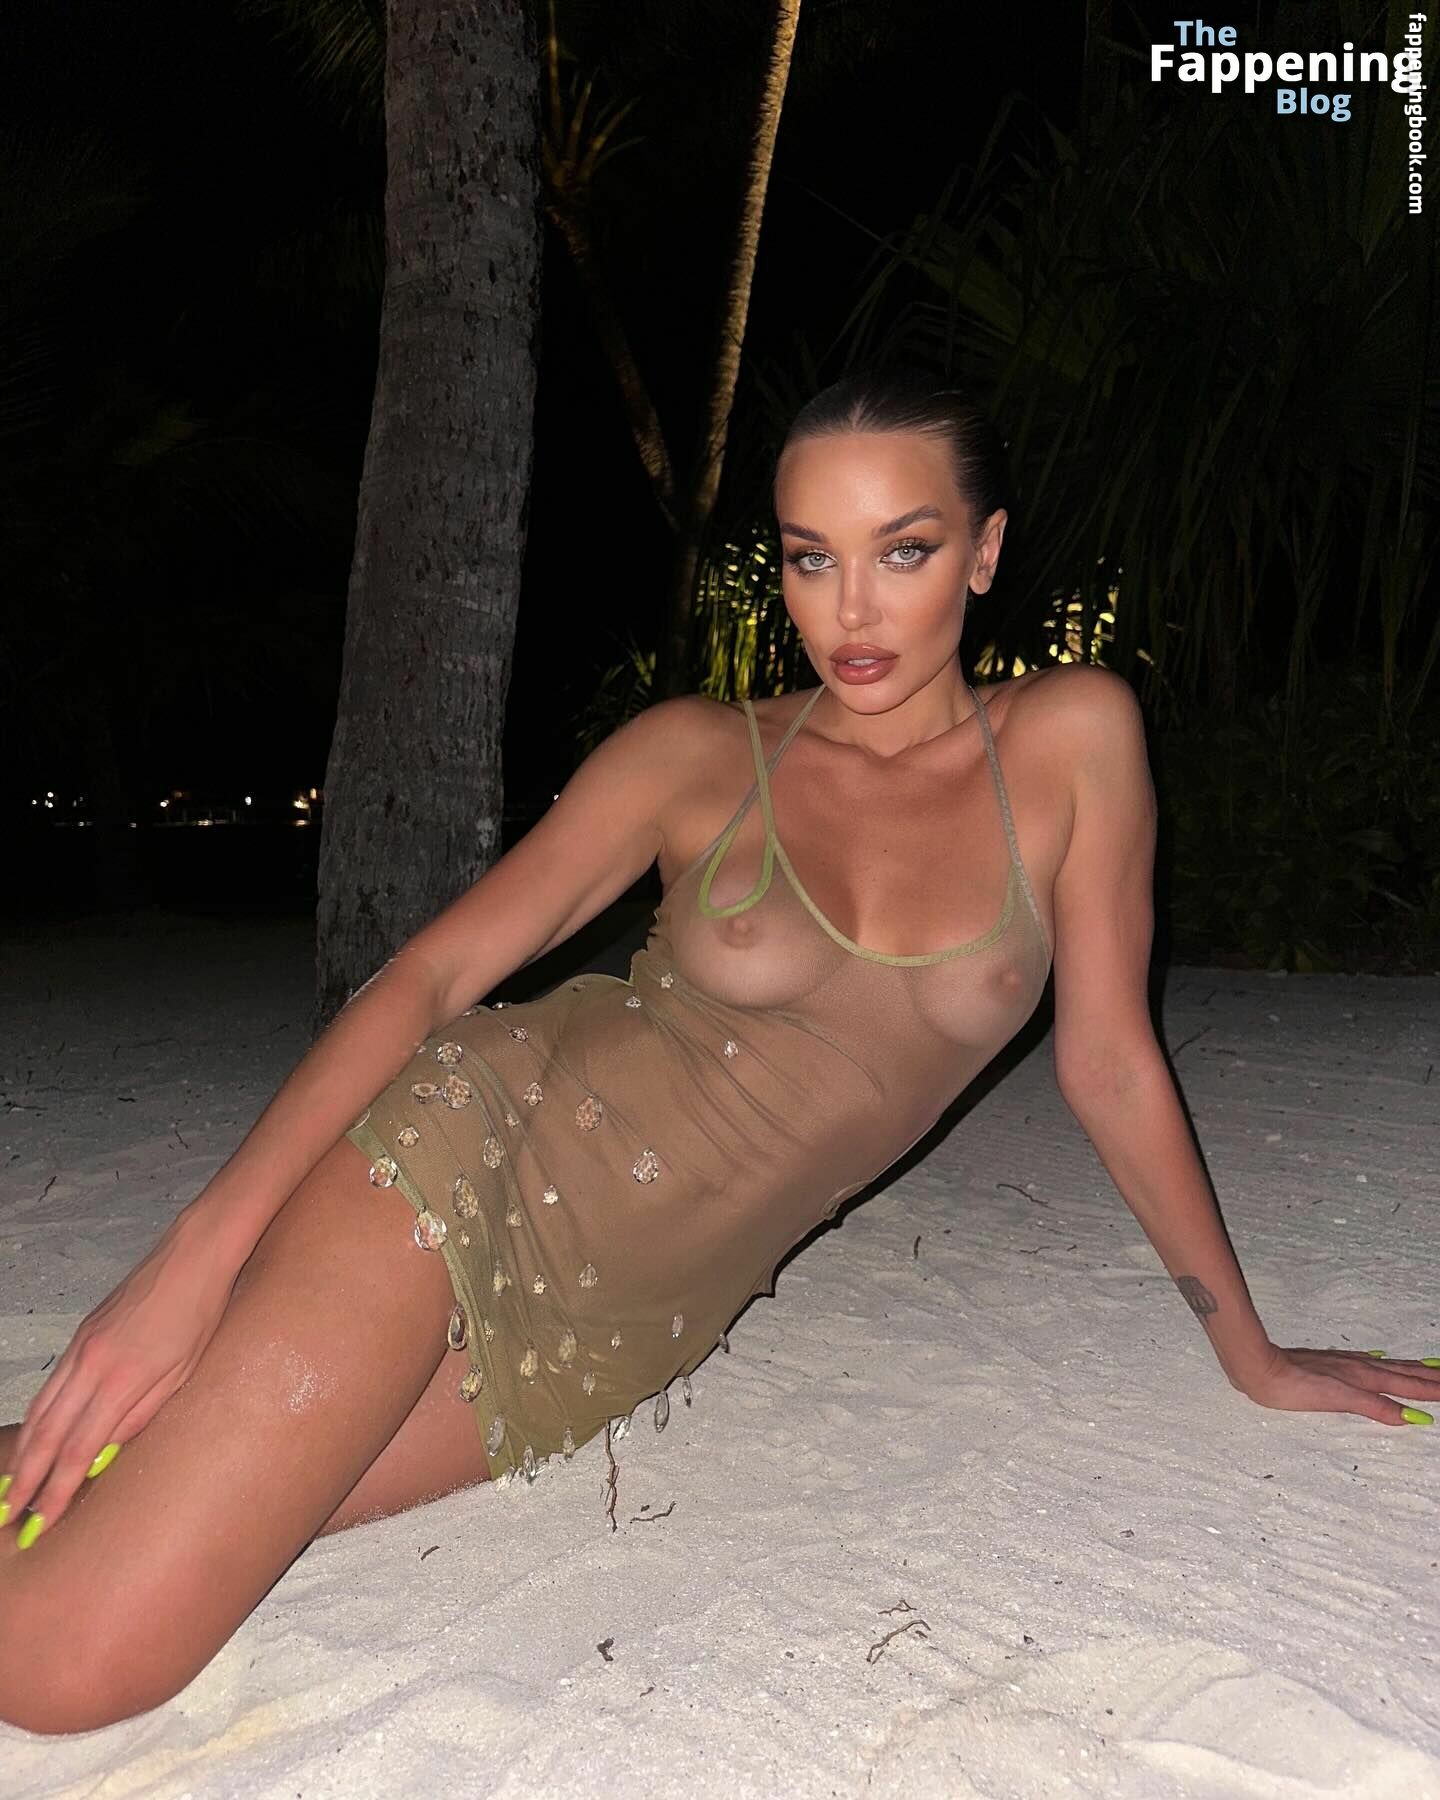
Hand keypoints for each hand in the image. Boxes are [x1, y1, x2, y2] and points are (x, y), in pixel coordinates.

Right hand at [3, 1207, 237, 1540]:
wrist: (192, 1256)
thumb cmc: (200, 1315)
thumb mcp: (182, 1373)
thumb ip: (141, 1415)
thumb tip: (105, 1453)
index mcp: (121, 1380)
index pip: (78, 1450)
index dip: (56, 1490)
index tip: (41, 1521)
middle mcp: (91, 1365)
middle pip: (47, 1434)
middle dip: (25, 1480)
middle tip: (8, 1516)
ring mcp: (81, 1348)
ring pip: (40, 1409)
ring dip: (24, 1452)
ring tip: (11, 1486)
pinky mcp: (81, 1335)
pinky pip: (51, 1386)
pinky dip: (35, 1418)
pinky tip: (33, 1438)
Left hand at [1235, 1343, 1439, 1425]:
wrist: (1261, 1368)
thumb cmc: (1295, 1387)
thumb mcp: (1340, 1400)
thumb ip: (1376, 1407)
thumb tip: (1412, 1418)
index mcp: (1364, 1377)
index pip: (1407, 1384)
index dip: (1431, 1388)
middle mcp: (1359, 1367)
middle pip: (1402, 1372)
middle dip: (1429, 1376)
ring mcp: (1345, 1363)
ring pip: (1388, 1365)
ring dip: (1411, 1368)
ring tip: (1431, 1367)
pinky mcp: (1330, 1363)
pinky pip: (1367, 1361)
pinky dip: (1383, 1362)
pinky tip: (1381, 1359)